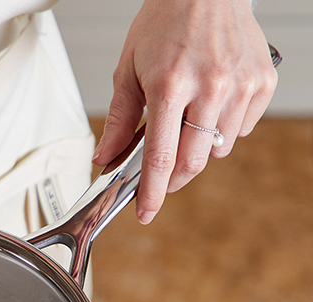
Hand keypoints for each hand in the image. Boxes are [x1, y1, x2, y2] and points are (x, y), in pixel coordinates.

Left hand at [93, 0, 276, 223]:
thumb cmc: (165, 23)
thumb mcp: (128, 70)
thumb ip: (118, 120)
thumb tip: (106, 158)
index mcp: (169, 86)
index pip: (160, 157)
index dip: (152, 192)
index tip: (145, 212)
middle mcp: (208, 87)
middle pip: (191, 162)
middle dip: (174, 178)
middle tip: (162, 173)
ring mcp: (239, 85)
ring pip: (217, 150)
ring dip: (199, 148)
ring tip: (188, 119)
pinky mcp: (262, 82)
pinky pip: (241, 130)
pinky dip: (224, 129)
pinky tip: (212, 105)